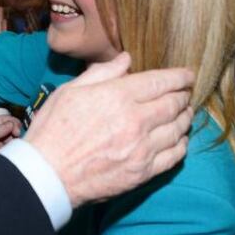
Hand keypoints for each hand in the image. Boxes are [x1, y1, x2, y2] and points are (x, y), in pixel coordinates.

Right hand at [24, 52, 193, 206]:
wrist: (46, 175)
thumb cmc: (52, 130)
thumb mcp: (69, 91)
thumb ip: (101, 73)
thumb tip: (126, 60)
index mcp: (117, 97)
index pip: (161, 82)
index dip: (180, 77)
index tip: (187, 75)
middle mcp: (135, 121)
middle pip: (174, 104)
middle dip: (183, 95)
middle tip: (185, 93)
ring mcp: (141, 149)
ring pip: (178, 129)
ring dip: (185, 118)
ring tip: (184, 113)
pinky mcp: (142, 172)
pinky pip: (174, 156)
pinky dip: (181, 144)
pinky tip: (179, 139)